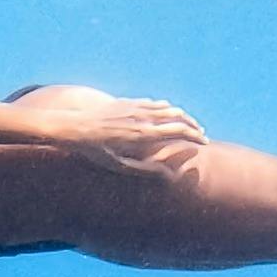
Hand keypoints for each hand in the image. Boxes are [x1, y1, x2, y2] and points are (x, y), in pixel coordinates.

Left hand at [69, 98, 206, 177]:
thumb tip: (167, 173)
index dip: (195, 136)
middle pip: (176, 116)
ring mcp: (133, 107)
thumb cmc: (93, 151)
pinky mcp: (124, 103)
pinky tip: (165, 110)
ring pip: (165, 107)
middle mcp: (141, 117)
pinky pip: (150, 102)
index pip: (178, 130)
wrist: (72, 126)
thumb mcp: (117, 166)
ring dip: (179, 114)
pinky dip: (163, 107)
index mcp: (143, 134)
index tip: (204, 142)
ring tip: (187, 122)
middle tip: (201, 133)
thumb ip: (143, 169)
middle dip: (192, 124)